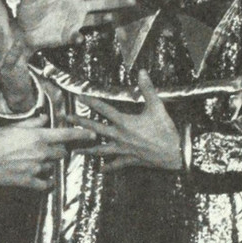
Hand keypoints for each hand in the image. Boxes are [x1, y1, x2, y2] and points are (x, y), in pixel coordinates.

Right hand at [0, 114, 95, 189]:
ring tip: (34, 161)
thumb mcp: (13, 126)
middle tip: (48, 149)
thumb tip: (44, 119)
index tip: (92, 135)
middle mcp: (41, 152)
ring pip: (53, 166)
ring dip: (49, 164)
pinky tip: (45, 180)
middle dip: (59, 150)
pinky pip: (46, 184)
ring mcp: (37, 168)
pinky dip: (47, 182)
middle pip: (62, 152)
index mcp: (38, 136)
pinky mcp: (30, 181)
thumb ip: (32, 123)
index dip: (82, 134)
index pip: (66, 135)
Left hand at [18, 0, 136, 48]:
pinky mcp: (70, 34)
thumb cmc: (27, 13)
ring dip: (106, 17)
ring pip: (97, 18)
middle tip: (133, 0)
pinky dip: (78, 37)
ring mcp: (75, 21)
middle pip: (101, 2)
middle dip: (117, 1)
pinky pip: (78, 35)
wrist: (24, 33)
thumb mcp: (28, 0)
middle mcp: (76, 6)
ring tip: (114, 17)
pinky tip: (78, 38)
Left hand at [65, 69, 182, 172]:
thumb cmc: (166, 130)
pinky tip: (100, 170)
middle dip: (80, 123)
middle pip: (95, 129)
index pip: (103, 109)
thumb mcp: (157, 107)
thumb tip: (142, 72)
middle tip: (66, 119)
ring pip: (101, 149)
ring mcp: (123, 150)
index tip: (79, 96)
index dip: (91, 101)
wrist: (175, 153)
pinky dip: (108, 167)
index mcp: (124, 122)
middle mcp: (120, 136)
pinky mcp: (129, 160)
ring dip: (87, 149)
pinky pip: (116, 164)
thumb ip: (148, 89)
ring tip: (75, 150)